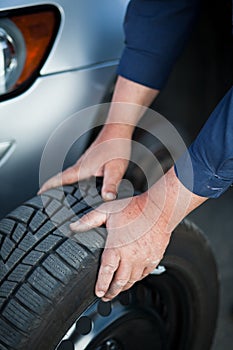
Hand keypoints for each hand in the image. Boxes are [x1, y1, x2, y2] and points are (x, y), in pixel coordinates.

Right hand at [38, 123, 131, 199]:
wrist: (118, 128)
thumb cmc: (116, 145)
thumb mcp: (115, 169)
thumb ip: (111, 185)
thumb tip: (107, 198)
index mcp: (82, 169)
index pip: (59, 179)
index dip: (48, 188)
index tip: (39, 195)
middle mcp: (80, 165)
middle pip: (60, 178)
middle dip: (51, 188)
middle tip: (46, 199)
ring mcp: (83, 161)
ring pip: (68, 175)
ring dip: (60, 184)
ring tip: (58, 195)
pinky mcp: (89, 160)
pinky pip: (75, 172)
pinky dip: (71, 179)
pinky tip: (77, 184)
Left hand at [70, 167, 206, 300]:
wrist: (160, 209)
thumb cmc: (134, 208)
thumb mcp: (107, 210)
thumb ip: (89, 220)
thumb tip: (73, 226)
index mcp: (117, 247)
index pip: (106, 272)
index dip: (101, 285)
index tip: (98, 293)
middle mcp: (131, 257)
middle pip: (120, 282)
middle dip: (111, 291)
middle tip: (106, 296)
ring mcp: (144, 259)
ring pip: (132, 280)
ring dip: (123, 287)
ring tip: (117, 289)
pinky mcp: (154, 258)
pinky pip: (144, 274)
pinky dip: (137, 279)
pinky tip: (132, 277)